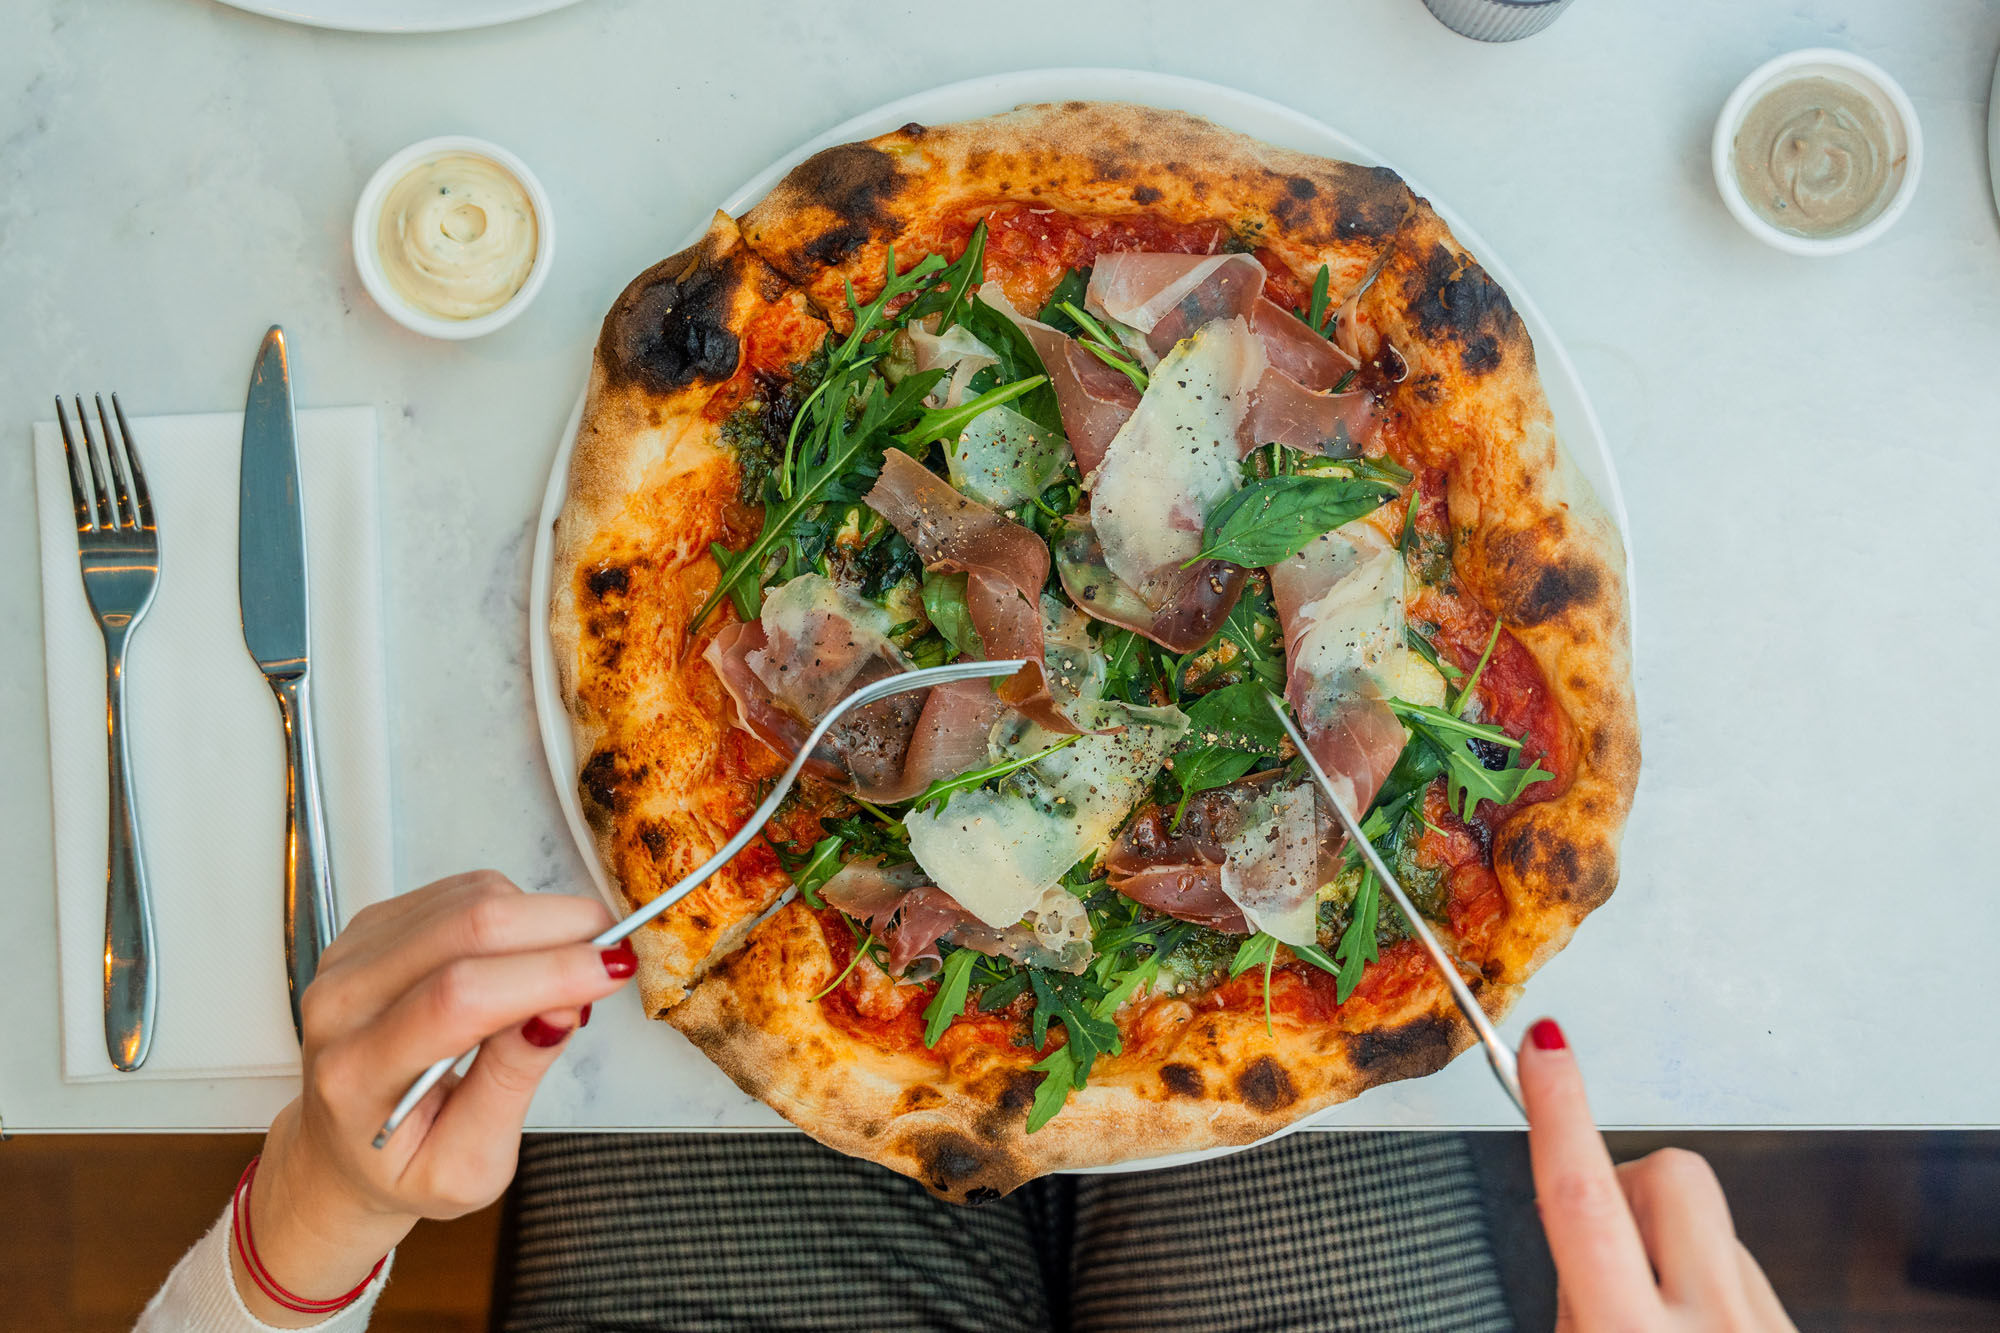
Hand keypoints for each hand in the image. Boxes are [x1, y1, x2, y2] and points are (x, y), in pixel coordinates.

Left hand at [238, 871, 632, 1325]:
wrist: (341, 1150)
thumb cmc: (405, 1164)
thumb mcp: (469, 1166)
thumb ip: (511, 1084)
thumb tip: (562, 1009)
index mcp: (357, 1075)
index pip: (459, 1000)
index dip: (548, 973)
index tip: (615, 969)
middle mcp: (342, 1004)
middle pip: (464, 928)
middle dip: (559, 928)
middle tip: (615, 953)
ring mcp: (350, 957)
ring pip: (469, 899)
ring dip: (541, 919)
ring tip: (567, 970)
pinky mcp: (371, 927)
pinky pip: (460, 891)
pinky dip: (515, 910)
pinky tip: (524, 956)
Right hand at [1520, 1018, 1795, 1331]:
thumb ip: (1574, 1297)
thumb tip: (1577, 1223)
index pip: (1584, 1199)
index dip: (1557, 1110)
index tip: (1544, 1044)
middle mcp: (1713, 1325)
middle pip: (1668, 1174)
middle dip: (1629, 1183)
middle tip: (1611, 1249)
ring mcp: (1768, 1328)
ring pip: (1710, 1226)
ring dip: (1671, 1252)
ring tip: (1657, 1323)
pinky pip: (1746, 1272)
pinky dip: (1711, 1292)